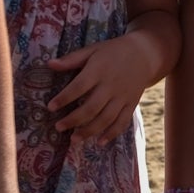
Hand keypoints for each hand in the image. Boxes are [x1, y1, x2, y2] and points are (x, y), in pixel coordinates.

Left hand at [43, 32, 157, 145]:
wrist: (144, 54)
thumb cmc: (113, 51)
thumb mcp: (92, 50)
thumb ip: (72, 59)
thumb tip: (49, 64)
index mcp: (99, 70)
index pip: (79, 87)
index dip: (64, 98)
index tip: (50, 107)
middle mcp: (111, 85)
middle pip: (91, 107)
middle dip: (73, 120)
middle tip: (58, 127)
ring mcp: (123, 97)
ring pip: (106, 118)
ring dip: (89, 131)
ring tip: (73, 139)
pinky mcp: (131, 104)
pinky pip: (122, 122)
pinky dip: (111, 134)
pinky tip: (99, 143)